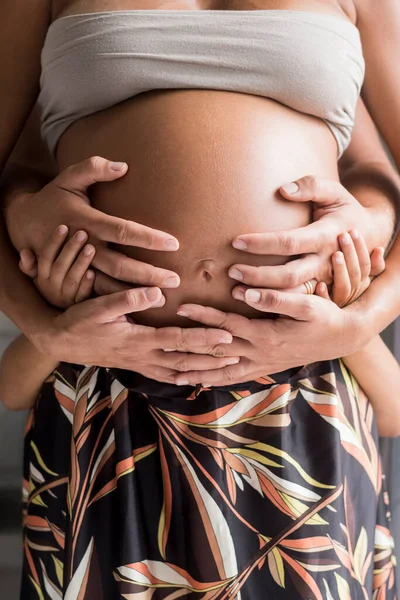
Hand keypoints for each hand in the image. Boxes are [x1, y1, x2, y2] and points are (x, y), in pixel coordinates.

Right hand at [7, 156, 180, 294]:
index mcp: (87, 221)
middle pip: (121, 266)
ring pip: (110, 285)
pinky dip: (117, 300)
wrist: (22, 222)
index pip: (123, 231)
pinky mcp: (72, 277)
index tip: (174, 244)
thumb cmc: (53, 198)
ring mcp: (77, 265)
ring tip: (163, 299)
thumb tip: (123, 166)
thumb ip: (93, 168)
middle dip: (149, 275)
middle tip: (176, 281)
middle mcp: (84, 246)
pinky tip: (139, 306)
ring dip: (136, 293)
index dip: (148, 238)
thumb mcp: (69, 178)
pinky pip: (97, 293)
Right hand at [19, 225, 97, 307]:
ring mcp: (66, 298)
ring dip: (81, 263)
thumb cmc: (55, 288)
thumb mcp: (40, 279)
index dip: (54, 242)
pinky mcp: (80, 306)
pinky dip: (87, 284)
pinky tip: (93, 273)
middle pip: (60, 266)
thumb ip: (31, 266)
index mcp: (42, 278)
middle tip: (82, 233)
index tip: (63, 227)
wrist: (65, 318)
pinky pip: (82, 295)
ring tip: (91, 248)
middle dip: (71, 248)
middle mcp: (52, 288)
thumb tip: (24, 252)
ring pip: (72, 279)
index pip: (46, 257)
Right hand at [33, 288, 238, 380]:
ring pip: (176, 372)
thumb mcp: (100, 306)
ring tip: (224, 370)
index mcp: (138, 339)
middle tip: (236, 356)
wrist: (60, 341)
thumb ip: (128, 298)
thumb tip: (158, 293)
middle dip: (211, 358)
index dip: (203, 338)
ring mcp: (138, 363)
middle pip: (184, 360)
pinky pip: (162, 376)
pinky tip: (192, 378)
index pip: (177, 340)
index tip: (227, 335)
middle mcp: (142, 356)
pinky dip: (180, 378)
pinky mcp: (134, 365)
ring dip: (201, 371)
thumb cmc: (79, 321)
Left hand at [172, 293, 363, 386]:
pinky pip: (234, 378)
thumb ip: (275, 299)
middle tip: (163, 346)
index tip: (181, 307)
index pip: (227, 325)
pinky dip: (215, 381)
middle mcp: (259, 354)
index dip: (204, 316)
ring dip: (197, 373)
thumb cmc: (323, 317)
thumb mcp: (305, 305)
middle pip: (217, 352)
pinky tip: (200, 383)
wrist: (340, 338)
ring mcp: (260, 365)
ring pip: (222, 371)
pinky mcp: (263, 369)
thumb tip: (245, 293)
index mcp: (266, 336)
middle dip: (190, 349)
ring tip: (172, 376)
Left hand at [228, 176, 380, 293]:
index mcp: (326, 235)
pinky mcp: (322, 290)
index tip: (236, 242)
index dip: (262, 243)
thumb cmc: (343, 209)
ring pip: (292, 294)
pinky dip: (275, 306)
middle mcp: (325, 261)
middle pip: (288, 275)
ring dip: (263, 296)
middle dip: (258, 275)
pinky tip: (252, 304)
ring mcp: (325, 279)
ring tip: (235, 292)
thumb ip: (311, 186)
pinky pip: (297, 302)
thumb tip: (283, 190)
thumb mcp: (334, 191)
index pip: (289, 242)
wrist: (369, 235)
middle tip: (231, 272)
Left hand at [316, 230, 384, 306]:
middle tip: (343, 235)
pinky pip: (326, 304)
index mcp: (362, 283)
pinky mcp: (324, 312)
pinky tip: (320, 284)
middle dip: (350, 252)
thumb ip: (371, 266)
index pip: (366, 264)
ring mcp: (340, 303)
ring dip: (340, 270)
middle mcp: (353, 293)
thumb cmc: (340, 290)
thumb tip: (379, 249)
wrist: (324, 320)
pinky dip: (324, 294)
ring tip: (335, 255)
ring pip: (344, 287)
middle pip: (356, 273)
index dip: (360, 247)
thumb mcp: (357, 278)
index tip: (353, 231)